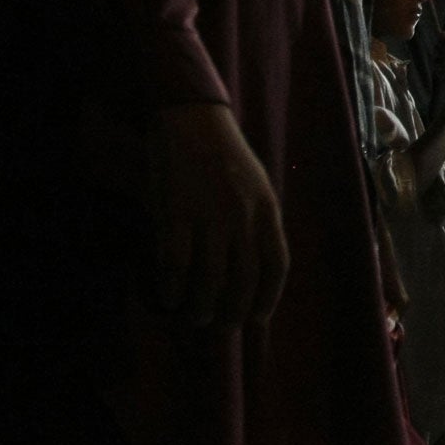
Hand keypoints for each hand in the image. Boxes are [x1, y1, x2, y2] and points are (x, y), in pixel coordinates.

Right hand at [150, 102, 288, 327]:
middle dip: (233, 311)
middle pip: (244, 279)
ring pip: (210, 278)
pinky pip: (176, 261)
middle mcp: (243, 217)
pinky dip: (172, 286)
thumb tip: (255, 266)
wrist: (193, 119)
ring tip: (195, 317)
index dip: (268, 297)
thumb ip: (259, 223)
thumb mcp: (257, 188)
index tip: (257, 318)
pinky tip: (168, 296)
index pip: (276, 266)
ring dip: (202, 306)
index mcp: (268, 212)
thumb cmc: (225, 156)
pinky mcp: (176, 211)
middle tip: (220, 325)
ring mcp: (210, 215)